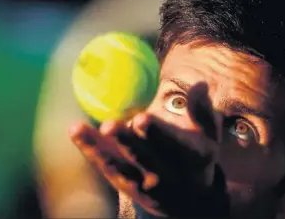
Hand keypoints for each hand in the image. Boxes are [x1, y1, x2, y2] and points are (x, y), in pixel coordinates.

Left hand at [70, 83, 229, 217]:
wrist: (191, 201)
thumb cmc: (197, 158)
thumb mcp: (208, 136)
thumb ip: (202, 111)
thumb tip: (200, 83)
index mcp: (188, 158)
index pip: (171, 144)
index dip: (156, 132)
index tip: (141, 118)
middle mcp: (165, 174)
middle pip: (142, 157)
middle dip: (125, 142)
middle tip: (108, 126)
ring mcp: (143, 183)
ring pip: (118, 165)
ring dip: (98, 148)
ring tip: (78, 128)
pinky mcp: (127, 187)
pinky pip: (107, 169)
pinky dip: (91, 152)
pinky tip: (76, 133)